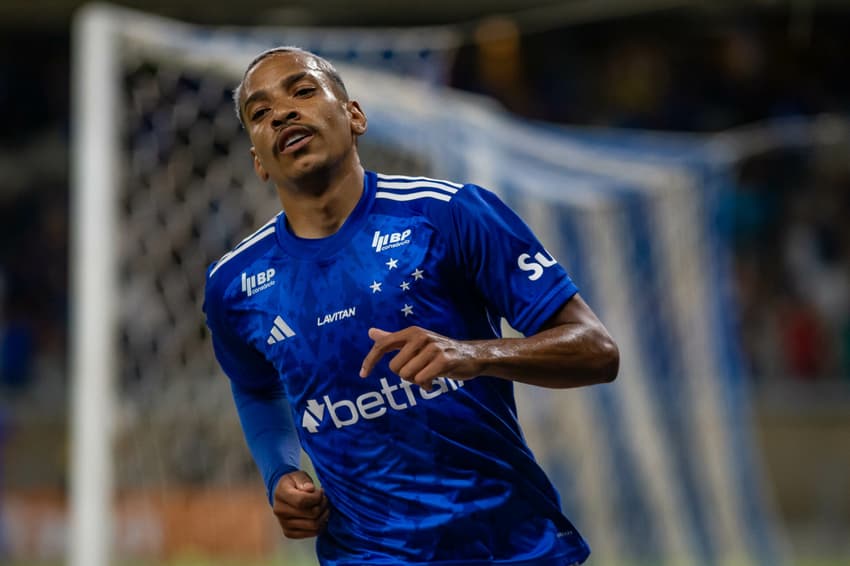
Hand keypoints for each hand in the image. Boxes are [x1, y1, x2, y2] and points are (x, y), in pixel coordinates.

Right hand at [272, 470, 329, 538]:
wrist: (282, 494)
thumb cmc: (293, 483)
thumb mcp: (297, 475)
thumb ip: (304, 480)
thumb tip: (310, 489)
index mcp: (281, 494)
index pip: (302, 501)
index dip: (316, 497)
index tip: (321, 492)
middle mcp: (280, 511)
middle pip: (311, 514)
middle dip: (323, 505)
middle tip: (325, 499)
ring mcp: (283, 524)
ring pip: (313, 525)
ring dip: (324, 516)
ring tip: (324, 507)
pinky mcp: (289, 533)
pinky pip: (311, 533)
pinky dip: (321, 526)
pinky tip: (320, 516)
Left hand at [359, 326, 482, 389]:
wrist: (471, 356)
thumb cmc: (439, 351)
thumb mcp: (415, 342)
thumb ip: (392, 338)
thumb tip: (370, 332)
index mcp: (411, 332)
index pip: (383, 345)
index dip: (370, 360)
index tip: (362, 374)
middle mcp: (420, 336)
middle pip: (395, 368)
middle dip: (405, 375)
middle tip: (419, 371)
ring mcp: (433, 348)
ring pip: (407, 375)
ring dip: (417, 381)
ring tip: (429, 375)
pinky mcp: (443, 361)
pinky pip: (422, 380)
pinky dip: (426, 385)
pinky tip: (434, 381)